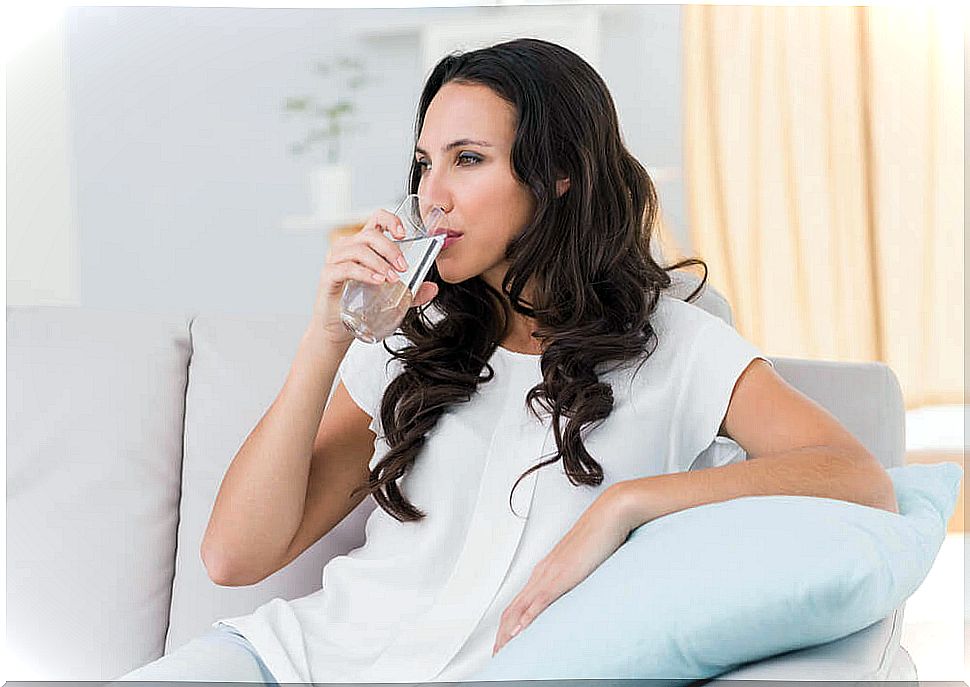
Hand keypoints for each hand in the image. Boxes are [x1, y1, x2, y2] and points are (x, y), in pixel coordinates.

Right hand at [311, 208, 439, 345]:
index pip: (376, 219)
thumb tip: (433, 288)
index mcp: (364, 245)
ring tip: (393, 278)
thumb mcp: (392, 296)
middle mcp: (348, 248)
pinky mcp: (329, 276)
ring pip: (359, 250)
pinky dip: (365, 273)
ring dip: (380, 263)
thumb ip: (412, 291)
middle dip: (391, 249)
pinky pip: (346, 268)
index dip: (390, 220)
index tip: (403, 234)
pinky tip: (378, 281)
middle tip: (404, 267)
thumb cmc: (360, 306)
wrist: (338, 329)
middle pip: (370, 235)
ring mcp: (336, 260)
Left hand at [492, 485, 632, 655]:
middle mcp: (542, 572)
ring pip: (520, 608)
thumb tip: (576, 588)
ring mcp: (550, 573)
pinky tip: (521, 631)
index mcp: (546, 570)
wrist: (609, 515)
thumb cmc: (600, 535)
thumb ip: (575, 577)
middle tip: (496, 656)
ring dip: (509, 632)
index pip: (519, 603)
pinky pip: (540, 600)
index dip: (508, 625)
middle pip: (512, 609)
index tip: (504, 643)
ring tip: (502, 652)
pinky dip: (528, 618)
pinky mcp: (562, 575)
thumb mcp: (583, 563)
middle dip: (501, 635)